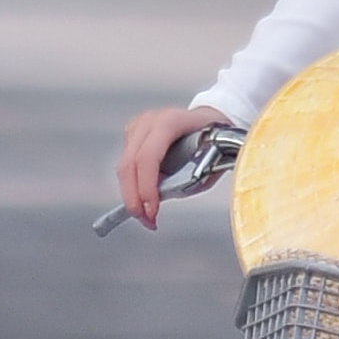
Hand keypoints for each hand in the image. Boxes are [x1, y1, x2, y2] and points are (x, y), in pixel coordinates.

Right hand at [116, 103, 233, 228]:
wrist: (210, 119)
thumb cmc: (214, 140)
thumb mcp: (210, 162)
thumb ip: (188, 178)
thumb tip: (163, 196)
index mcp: (170, 122)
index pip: (148, 158)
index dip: (146, 188)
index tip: (152, 211)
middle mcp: (150, 121)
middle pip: (128, 164)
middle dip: (134, 198)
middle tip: (146, 219)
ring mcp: (138, 125)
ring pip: (124, 166)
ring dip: (132, 194)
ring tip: (147, 214)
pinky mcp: (132, 134)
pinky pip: (127, 164)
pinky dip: (133, 184)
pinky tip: (144, 198)